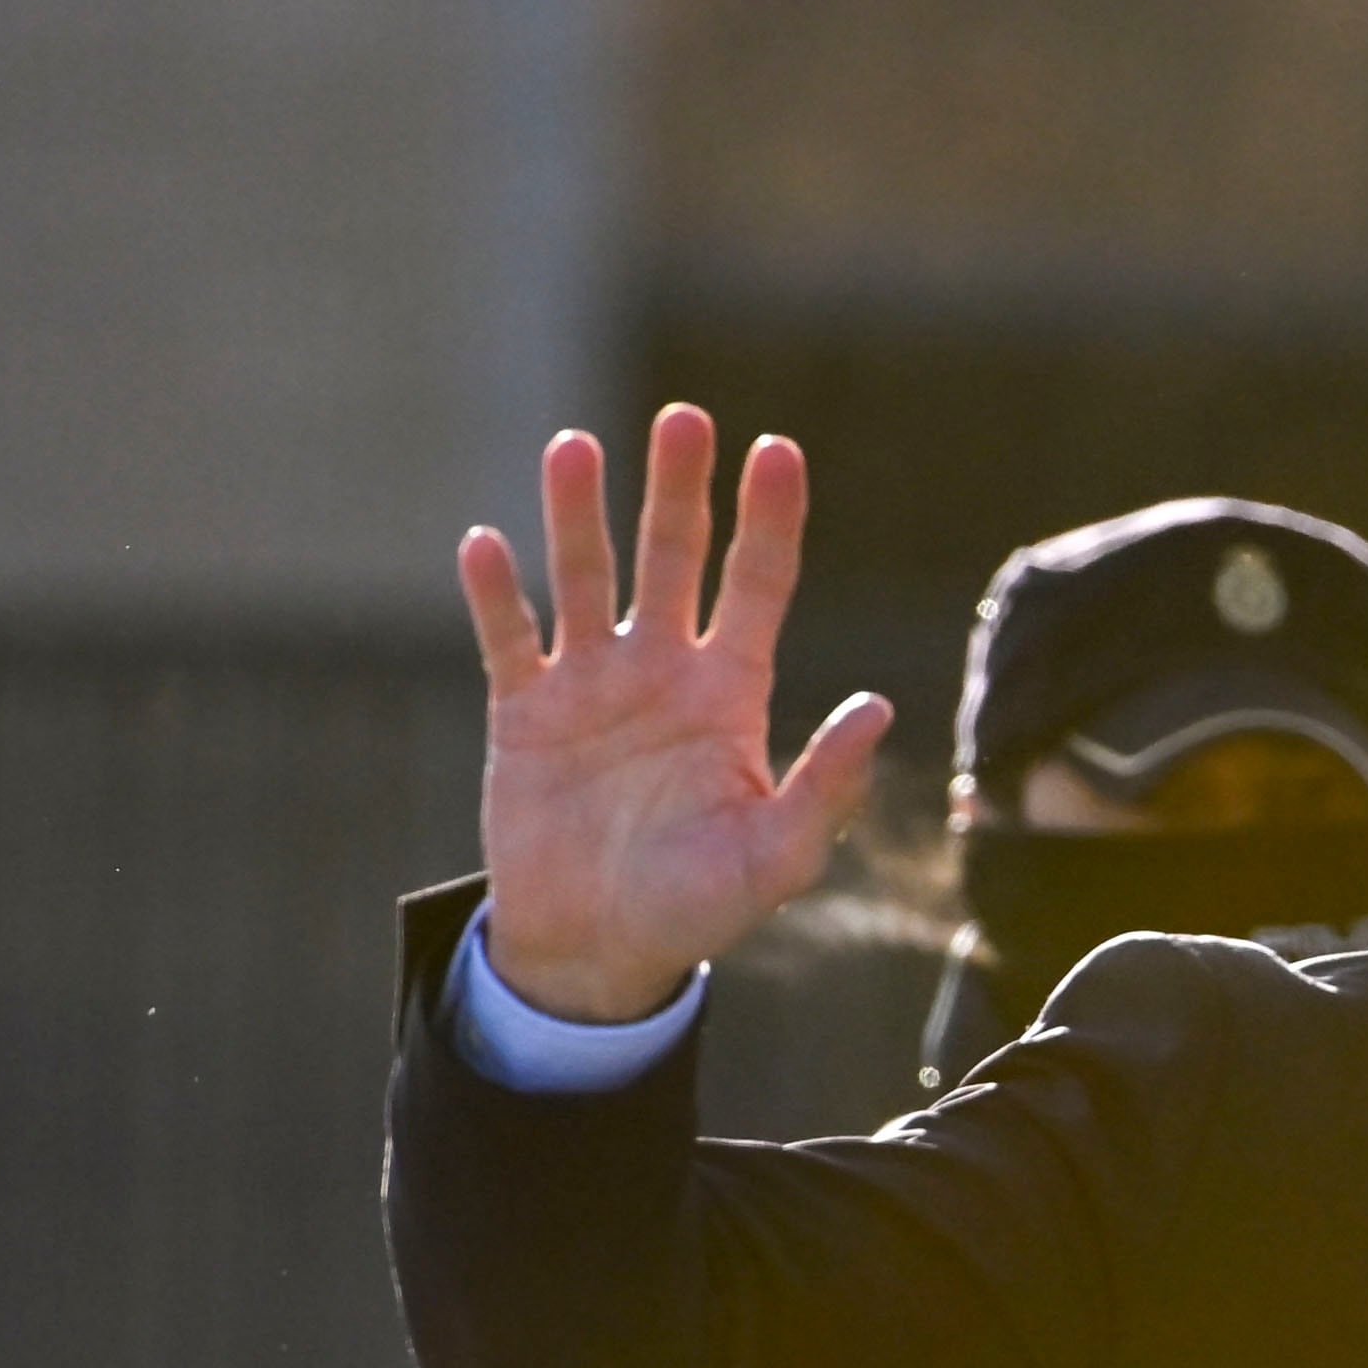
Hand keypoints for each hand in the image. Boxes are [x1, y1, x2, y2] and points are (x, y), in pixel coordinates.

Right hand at [457, 404, 892, 1019]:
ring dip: (579, 515)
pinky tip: (488, 545)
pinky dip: (496, 594)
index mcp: (731, 694)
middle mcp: (662, 671)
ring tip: (576, 449)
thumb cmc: (699, 906)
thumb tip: (880, 707)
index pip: (757, 584)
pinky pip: (508, 639)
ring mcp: (590, 685)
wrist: (601, 948)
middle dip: (678, 489)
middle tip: (685, 418)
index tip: (779, 449)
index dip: (768, 520)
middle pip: (673, 556)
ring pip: (584, 577)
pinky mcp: (524, 713)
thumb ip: (827, 783)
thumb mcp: (779, 854)